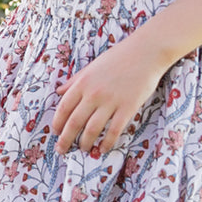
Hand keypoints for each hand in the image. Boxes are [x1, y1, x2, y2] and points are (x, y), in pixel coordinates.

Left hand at [52, 34, 169, 155]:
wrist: (146, 52)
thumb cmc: (118, 57)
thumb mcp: (91, 67)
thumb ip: (75, 81)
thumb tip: (59, 92)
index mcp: (83, 83)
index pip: (64, 108)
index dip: (58, 123)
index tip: (55, 133)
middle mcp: (93, 93)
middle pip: (74, 122)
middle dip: (66, 139)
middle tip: (61, 150)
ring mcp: (111, 101)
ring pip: (92, 129)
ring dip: (85, 143)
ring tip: (83, 149)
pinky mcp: (128, 108)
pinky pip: (114, 130)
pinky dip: (107, 142)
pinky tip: (103, 148)